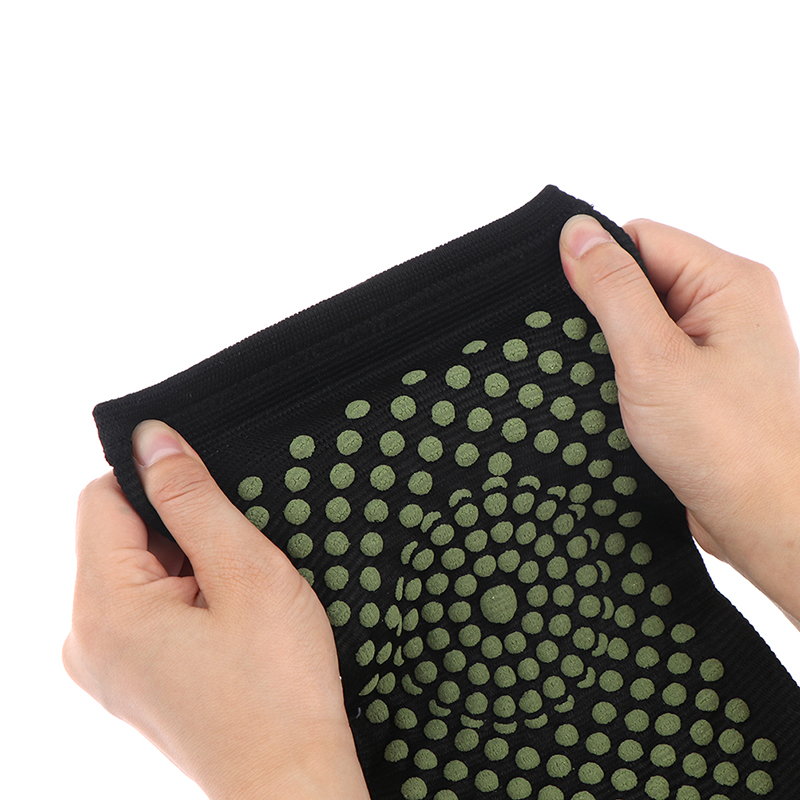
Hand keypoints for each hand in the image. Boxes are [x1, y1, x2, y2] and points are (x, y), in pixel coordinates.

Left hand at [63, 420, 369, 799]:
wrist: (290, 779)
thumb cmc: (277, 685)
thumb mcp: (244, 570)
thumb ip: (192, 498)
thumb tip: (152, 440)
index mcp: (105, 608)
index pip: (103, 498)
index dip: (158, 480)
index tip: (211, 493)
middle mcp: (86, 639)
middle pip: (118, 535)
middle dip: (178, 528)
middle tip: (238, 560)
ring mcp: (104, 665)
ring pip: (136, 570)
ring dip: (187, 564)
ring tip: (238, 597)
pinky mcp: (128, 679)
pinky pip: (144, 608)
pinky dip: (185, 595)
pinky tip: (228, 620)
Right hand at [560, 215, 799, 627]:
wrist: (769, 522)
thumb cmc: (730, 447)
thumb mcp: (652, 357)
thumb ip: (612, 290)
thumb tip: (576, 233)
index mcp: (727, 282)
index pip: (640, 239)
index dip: (597, 268)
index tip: (572, 308)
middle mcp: (727, 307)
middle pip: (640, 281)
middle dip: (604, 317)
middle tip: (597, 358)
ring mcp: (717, 347)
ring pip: (640, 324)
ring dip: (614, 353)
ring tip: (613, 387)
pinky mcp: (704, 382)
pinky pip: (651, 359)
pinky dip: (627, 376)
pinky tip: (619, 402)